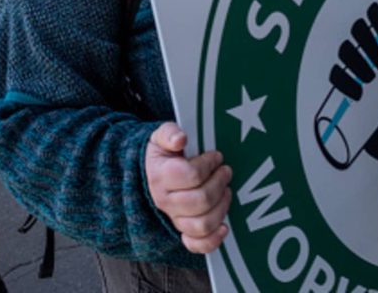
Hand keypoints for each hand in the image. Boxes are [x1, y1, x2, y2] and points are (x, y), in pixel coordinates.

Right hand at [145, 122, 231, 253]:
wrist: (151, 174)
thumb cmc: (163, 154)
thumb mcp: (161, 137)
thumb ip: (169, 133)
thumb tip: (180, 139)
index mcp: (160, 176)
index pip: (190, 175)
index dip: (208, 164)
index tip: (216, 156)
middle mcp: (165, 200)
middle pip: (200, 200)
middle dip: (219, 183)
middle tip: (226, 171)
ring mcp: (174, 218)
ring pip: (202, 223)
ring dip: (221, 206)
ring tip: (226, 190)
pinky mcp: (182, 231)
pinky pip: (196, 244)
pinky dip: (212, 240)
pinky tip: (224, 227)